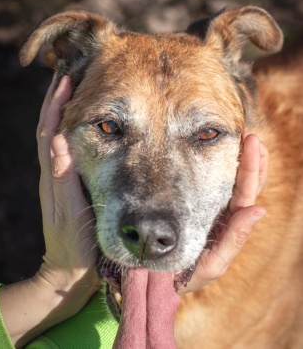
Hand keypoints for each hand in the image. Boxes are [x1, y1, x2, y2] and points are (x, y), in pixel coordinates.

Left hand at [36, 74, 98, 294]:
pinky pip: (66, 151)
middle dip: (55, 102)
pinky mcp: (68, 185)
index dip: (55, 106)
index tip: (65, 80)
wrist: (68, 267)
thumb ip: (64, 178)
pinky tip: (81, 125)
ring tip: (73, 92)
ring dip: (61, 113)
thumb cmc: (73, 243)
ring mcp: (59, 179)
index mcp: (53, 176)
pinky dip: (70, 131)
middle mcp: (53, 173)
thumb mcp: (70, 211)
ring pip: (56, 138)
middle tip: (67, 76)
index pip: (50, 132)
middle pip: (49, 129)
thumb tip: (59, 141)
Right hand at [179, 133, 267, 293]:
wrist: (156, 279)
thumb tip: (259, 210)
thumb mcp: (212, 264)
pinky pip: (210, 185)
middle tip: (250, 135)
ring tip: (243, 138)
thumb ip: (234, 240)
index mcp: (229, 226)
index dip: (251, 168)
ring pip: (233, 183)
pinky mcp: (193, 207)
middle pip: (246, 184)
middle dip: (253, 159)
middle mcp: (224, 215)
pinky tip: (215, 153)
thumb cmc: (184, 275)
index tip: (251, 141)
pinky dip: (218, 168)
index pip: (246, 193)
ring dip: (242, 161)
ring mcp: (209, 210)